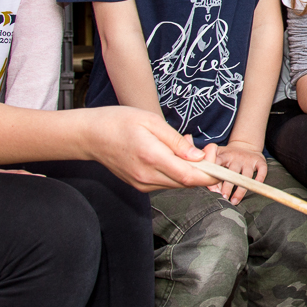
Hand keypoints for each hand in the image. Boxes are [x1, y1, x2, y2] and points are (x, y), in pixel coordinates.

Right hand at [84, 106, 213, 191]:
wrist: (90, 135)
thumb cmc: (118, 121)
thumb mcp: (151, 121)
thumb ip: (176, 141)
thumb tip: (198, 157)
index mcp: (152, 157)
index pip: (189, 176)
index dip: (210, 173)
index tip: (216, 157)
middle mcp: (147, 176)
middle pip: (186, 182)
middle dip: (203, 168)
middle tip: (206, 147)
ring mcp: (142, 183)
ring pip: (177, 183)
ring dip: (189, 169)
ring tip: (185, 145)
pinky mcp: (139, 185)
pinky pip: (166, 182)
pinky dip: (176, 171)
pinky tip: (172, 154)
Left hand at [210, 141, 267, 203]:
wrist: (245, 145)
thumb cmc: (228, 156)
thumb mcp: (217, 157)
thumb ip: (211, 171)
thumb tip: (212, 190)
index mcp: (225, 155)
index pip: (218, 162)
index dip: (214, 172)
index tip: (210, 183)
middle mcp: (237, 157)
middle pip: (233, 173)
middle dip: (228, 186)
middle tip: (223, 197)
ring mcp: (248, 159)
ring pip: (246, 176)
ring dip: (241, 190)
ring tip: (235, 200)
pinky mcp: (259, 161)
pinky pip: (262, 170)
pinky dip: (260, 179)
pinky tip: (254, 188)